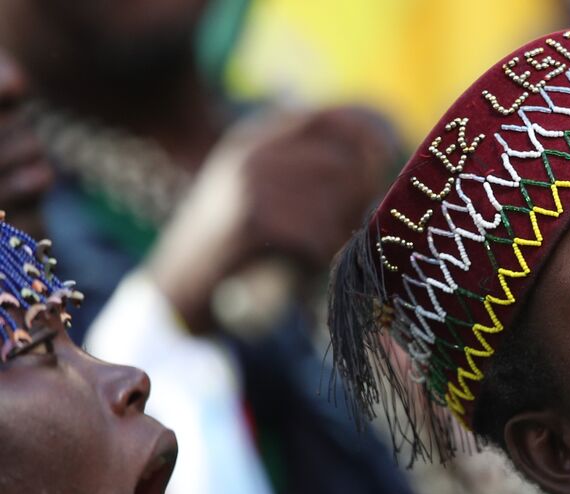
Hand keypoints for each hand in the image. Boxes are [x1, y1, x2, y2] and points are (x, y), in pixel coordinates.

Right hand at [147, 105, 398, 333]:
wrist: (178, 291)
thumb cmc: (231, 251)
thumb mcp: (255, 192)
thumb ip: (302, 169)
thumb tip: (376, 160)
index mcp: (254, 140)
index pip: (327, 118)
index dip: (364, 137)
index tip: (383, 159)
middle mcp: (253, 154)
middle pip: (344, 166)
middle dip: (356, 203)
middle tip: (342, 231)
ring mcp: (252, 184)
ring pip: (338, 206)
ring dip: (336, 237)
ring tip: (309, 254)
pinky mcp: (254, 220)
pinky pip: (320, 238)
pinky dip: (320, 260)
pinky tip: (299, 268)